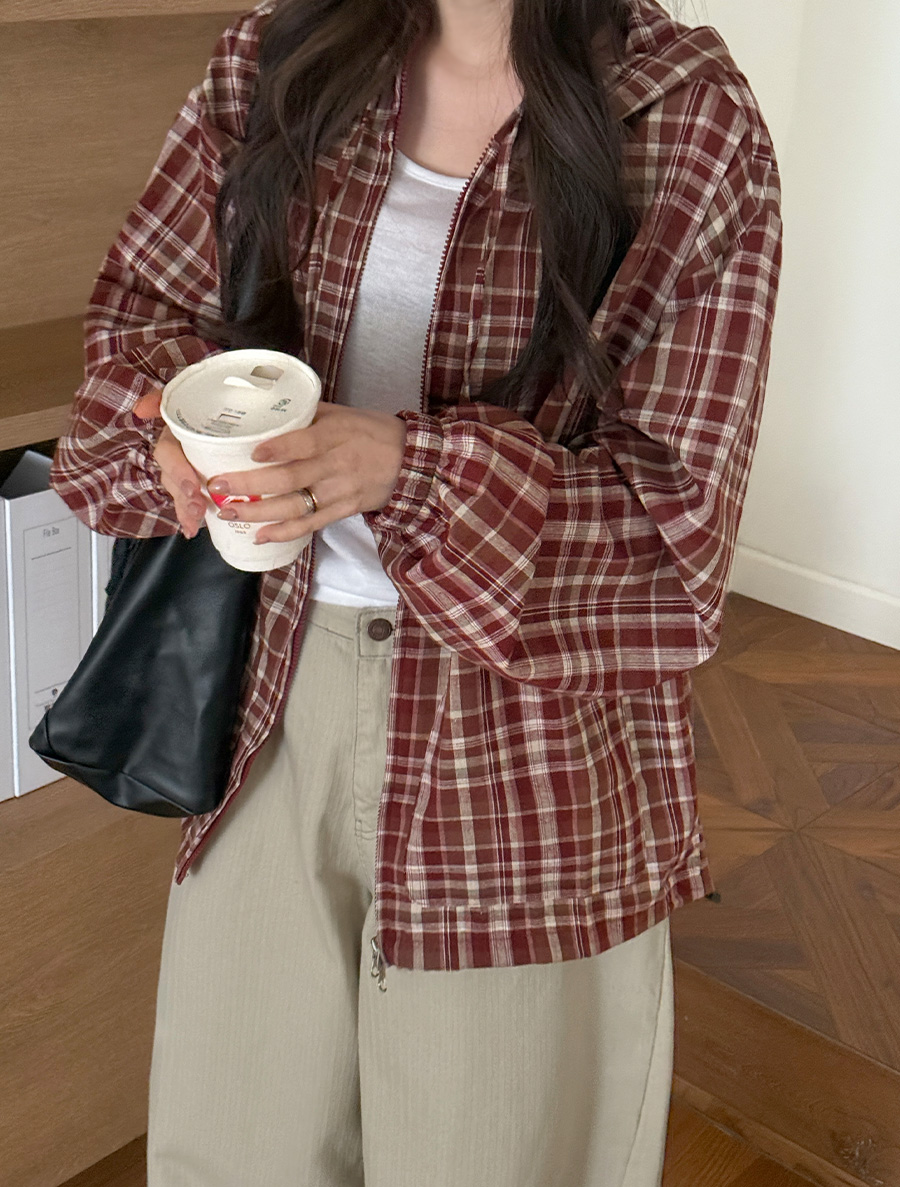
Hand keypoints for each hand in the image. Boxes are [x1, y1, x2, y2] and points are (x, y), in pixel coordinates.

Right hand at [133, 388, 205, 537]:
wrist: (222, 407)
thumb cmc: (204, 400)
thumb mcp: (186, 395)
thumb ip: (160, 399)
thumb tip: (141, 408)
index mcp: (174, 434)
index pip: (167, 453)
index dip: (177, 470)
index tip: (192, 485)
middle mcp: (176, 453)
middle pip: (173, 478)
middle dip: (184, 495)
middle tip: (198, 507)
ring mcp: (183, 469)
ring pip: (179, 492)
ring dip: (185, 509)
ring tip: (195, 522)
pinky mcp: (194, 483)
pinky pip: (187, 502)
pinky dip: (188, 517)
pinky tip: (191, 530)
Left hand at [206, 403, 406, 544]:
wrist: (410, 462)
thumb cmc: (373, 432)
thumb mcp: (344, 414)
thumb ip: (308, 415)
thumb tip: (268, 411)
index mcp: (335, 435)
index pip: (303, 443)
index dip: (277, 449)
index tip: (250, 453)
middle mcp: (335, 465)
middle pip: (288, 479)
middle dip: (250, 485)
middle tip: (218, 486)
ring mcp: (338, 492)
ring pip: (294, 506)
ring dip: (258, 513)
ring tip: (228, 512)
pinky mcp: (343, 510)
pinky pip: (310, 524)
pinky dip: (285, 533)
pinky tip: (260, 536)